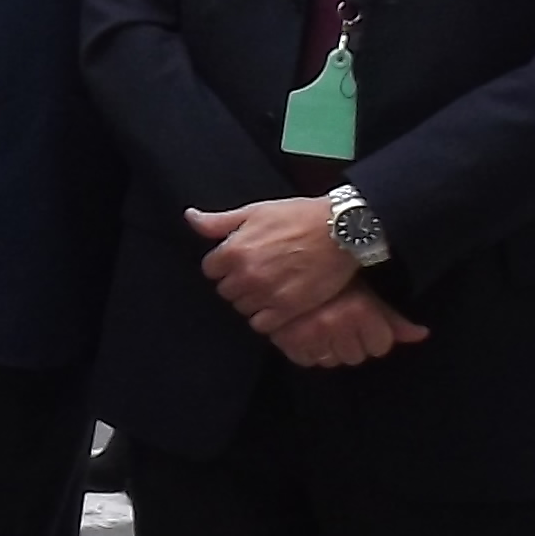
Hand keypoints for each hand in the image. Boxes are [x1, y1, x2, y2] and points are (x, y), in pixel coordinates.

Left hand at [186, 200, 359, 338]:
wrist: (343, 231)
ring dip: (253, 301)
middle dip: (238, 284)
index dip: (226, 266)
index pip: (211, 270)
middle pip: (226, 291)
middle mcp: (246, 275)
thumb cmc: (300, 217)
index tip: (241, 261)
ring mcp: (267, 294)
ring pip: (243, 308)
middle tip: (260, 274)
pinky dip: (267, 317)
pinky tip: (279, 304)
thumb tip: (190, 217)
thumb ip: (219, 222)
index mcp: (234, 250)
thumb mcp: (256, 211)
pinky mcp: (288, 309)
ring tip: (272, 288)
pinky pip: (262, 324)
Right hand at [269, 286, 428, 369]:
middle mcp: (334, 323)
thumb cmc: (333, 273)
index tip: (361, 318)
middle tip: (340, 321)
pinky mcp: (286, 339)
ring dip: (329, 348)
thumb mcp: (366, 291)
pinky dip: (306, 351)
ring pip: (331, 360)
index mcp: (359, 310)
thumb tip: (422, 334)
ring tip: (322, 326)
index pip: (381, 346)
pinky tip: (306, 334)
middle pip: (356, 356)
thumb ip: (393, 318)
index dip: (374, 333)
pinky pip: (306, 360)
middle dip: (351, 342)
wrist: (293, 258)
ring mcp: (308, 333)